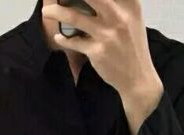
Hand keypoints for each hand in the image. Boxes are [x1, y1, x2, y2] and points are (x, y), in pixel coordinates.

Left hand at [41, 0, 161, 98]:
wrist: (138, 78)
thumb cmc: (133, 48)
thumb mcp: (133, 20)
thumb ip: (119, 4)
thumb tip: (93, 1)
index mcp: (130, 5)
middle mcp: (120, 16)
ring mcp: (108, 35)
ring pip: (74, 17)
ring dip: (56, 12)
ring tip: (46, 12)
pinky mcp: (98, 52)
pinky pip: (74, 42)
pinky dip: (63, 39)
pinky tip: (59, 38)